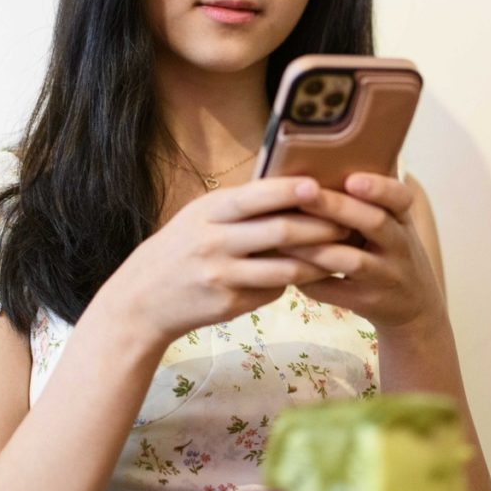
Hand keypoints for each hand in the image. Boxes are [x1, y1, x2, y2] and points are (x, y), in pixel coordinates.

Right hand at [94, 177, 342, 345]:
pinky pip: (274, 290)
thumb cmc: (181, 248)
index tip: (319, 186)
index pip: (255, 196)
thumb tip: (293, 189)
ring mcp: (223, 276)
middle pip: (278, 231)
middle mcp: (214, 242)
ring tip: (342, 251)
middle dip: (319, 227)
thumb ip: (239, 206)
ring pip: (285, 268)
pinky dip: (295, 281)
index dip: (289, 191)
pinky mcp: (231, 305)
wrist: (142, 301)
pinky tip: (312, 274)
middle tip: (348, 222)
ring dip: (318, 260)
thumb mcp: (199, 216)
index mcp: (208, 212)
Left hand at [281, 173, 445, 333]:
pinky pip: (339, 293)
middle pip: (375, 223)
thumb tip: (348, 143)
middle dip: (338, 207)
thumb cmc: (391, 252)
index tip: (352, 178)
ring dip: (318, 248)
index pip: (401, 198)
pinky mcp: (370, 303)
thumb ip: (373, 193)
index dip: (379, 187)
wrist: (415, 307)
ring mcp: (387, 276)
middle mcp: (400, 246)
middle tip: (304, 193)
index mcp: (402, 219)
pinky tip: (288, 271)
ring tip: (284, 236)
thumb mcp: (394, 223)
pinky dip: (313, 282)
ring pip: (354, 261)